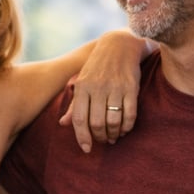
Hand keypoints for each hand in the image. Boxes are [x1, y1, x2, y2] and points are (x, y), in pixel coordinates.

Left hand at [60, 30, 149, 151]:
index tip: (87, 149)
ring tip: (113, 137)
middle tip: (103, 141)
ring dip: (113, 134)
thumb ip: (75, 104)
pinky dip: (127, 126)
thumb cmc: (97, 67)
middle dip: (100, 137)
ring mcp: (115, 87)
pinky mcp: (131, 87)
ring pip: (113, 121)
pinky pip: (130, 114)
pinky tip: (124, 129)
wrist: (119, 45)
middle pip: (96, 123)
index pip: (79, 119)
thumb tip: (62, 124)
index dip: (82, 137)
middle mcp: (97, 88)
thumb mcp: (82, 81)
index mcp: (82, 87)